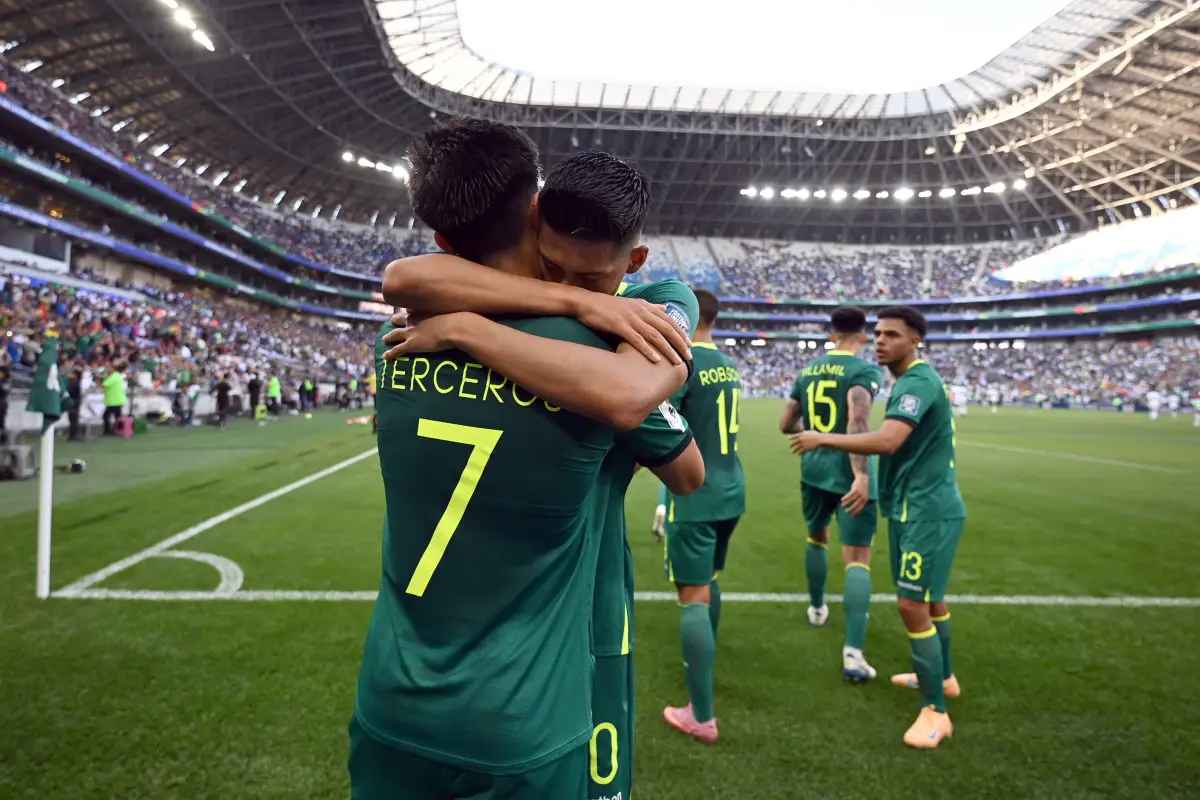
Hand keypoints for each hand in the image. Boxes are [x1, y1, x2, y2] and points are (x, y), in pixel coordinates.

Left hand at [380, 313, 477, 359]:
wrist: (456, 327)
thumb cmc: (461, 320)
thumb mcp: (456, 312)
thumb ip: (455, 313)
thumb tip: (466, 316)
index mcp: (425, 310)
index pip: (413, 309)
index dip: (410, 310)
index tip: (408, 311)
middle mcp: (415, 319)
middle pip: (400, 319)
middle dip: (395, 320)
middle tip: (392, 321)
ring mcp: (411, 332)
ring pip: (394, 334)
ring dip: (388, 337)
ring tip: (384, 339)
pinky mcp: (411, 344)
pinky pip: (397, 349)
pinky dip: (390, 353)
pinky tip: (386, 357)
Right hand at [572, 293, 691, 365]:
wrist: (587, 303)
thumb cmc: (609, 306)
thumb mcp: (632, 303)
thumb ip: (650, 306)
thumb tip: (665, 308)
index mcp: (645, 306)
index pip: (668, 320)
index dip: (680, 333)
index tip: (690, 345)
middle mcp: (641, 311)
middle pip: (666, 328)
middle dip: (679, 343)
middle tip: (689, 356)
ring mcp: (631, 319)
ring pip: (655, 336)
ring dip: (668, 349)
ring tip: (677, 362)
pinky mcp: (620, 326)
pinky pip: (637, 340)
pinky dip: (648, 350)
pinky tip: (656, 360)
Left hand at [788, 430, 822, 454]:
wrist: (819, 439)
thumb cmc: (816, 435)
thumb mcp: (809, 432)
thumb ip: (805, 433)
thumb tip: (803, 432)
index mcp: (801, 434)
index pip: (794, 436)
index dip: (791, 437)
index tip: (788, 439)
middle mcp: (800, 439)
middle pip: (794, 443)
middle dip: (791, 445)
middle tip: (789, 447)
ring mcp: (802, 444)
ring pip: (796, 448)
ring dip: (794, 450)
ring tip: (792, 452)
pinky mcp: (805, 448)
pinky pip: (800, 451)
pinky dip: (799, 453)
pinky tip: (799, 454)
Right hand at [841, 476, 869, 516]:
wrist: (863, 479)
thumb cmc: (862, 489)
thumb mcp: (864, 495)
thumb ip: (861, 501)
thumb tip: (855, 508)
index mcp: (865, 499)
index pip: (861, 507)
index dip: (856, 511)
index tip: (851, 515)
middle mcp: (863, 497)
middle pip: (856, 504)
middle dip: (851, 509)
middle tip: (846, 512)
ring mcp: (859, 493)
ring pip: (852, 499)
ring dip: (846, 503)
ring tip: (842, 505)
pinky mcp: (855, 489)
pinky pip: (849, 494)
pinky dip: (845, 497)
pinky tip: (842, 499)